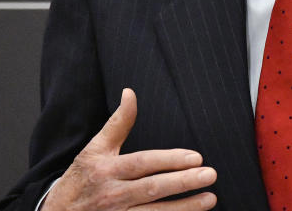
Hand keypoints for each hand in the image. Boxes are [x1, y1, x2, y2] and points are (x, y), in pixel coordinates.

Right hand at [42, 88, 216, 210]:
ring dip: (185, 208)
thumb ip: (117, 123)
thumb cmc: (81, 178)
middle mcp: (112, 194)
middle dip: (183, 182)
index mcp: (106, 170)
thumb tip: (130, 92)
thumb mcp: (94, 149)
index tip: (195, 157)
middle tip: (210, 174)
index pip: (143, 164)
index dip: (169, 160)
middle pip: (153, 188)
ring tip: (210, 199)